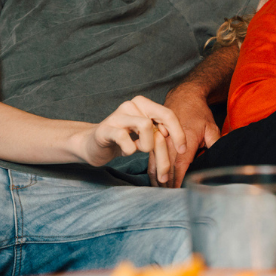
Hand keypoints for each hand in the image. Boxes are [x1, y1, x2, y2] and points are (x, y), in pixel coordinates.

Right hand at [71, 96, 186, 183]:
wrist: (93, 145)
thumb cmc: (123, 140)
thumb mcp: (146, 137)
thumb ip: (161, 136)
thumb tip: (181, 144)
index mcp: (143, 104)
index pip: (168, 114)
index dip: (178, 133)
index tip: (183, 150)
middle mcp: (131, 105)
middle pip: (159, 123)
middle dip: (164, 149)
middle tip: (164, 171)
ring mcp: (117, 115)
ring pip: (145, 126)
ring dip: (146, 145)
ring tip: (137, 149)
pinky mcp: (105, 129)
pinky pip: (125, 138)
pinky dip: (129, 149)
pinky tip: (127, 150)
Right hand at [153, 85, 222, 187]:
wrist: (184, 96)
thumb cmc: (199, 113)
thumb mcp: (211, 127)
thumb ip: (215, 143)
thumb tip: (222, 158)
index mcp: (185, 139)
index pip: (181, 164)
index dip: (179, 180)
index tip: (179, 192)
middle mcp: (170, 140)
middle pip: (167, 167)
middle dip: (168, 184)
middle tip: (170, 199)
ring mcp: (161, 139)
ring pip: (156, 164)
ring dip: (158, 180)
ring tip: (160, 194)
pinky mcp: (156, 139)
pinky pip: (152, 158)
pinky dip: (153, 171)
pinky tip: (155, 181)